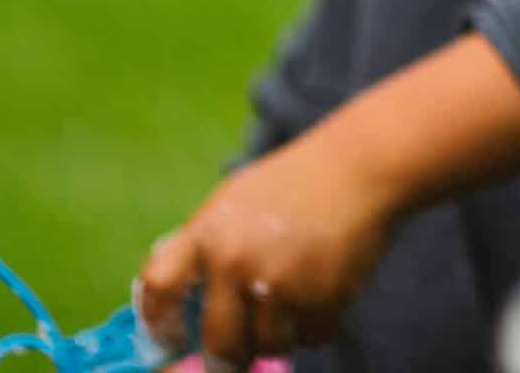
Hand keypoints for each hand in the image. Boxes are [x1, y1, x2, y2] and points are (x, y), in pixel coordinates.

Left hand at [136, 131, 401, 366]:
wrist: (361, 166)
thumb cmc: (294, 182)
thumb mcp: (235, 202)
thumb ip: (206, 247)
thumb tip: (182, 304)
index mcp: (207, 233)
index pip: (158, 288)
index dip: (159, 322)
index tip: (172, 337)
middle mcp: (236, 261)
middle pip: (218, 342)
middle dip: (228, 359)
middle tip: (236, 358)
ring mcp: (280, 281)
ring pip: (269, 345)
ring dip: (278, 339)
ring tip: (290, 315)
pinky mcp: (323, 295)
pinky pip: (313, 337)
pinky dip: (317, 327)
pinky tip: (324, 298)